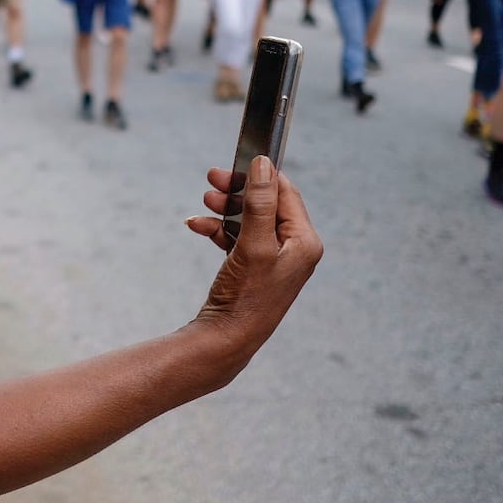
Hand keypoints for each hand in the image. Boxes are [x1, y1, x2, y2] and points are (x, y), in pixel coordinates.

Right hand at [185, 158, 322, 369]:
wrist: (227, 338)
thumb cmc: (247, 296)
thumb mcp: (254, 244)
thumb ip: (260, 202)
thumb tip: (263, 165)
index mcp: (304, 242)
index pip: (286, 193)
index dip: (260, 175)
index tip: (234, 164)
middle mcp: (293, 249)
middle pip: (265, 203)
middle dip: (237, 191)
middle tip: (212, 179)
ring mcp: (273, 258)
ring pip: (248, 218)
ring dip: (225, 208)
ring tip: (205, 201)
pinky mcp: (253, 267)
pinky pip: (236, 237)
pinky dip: (217, 228)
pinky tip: (197, 226)